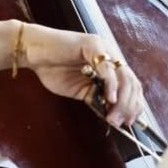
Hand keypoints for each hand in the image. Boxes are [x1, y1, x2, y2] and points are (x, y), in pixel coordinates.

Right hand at [21, 24, 143, 126]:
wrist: (33, 52)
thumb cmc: (53, 68)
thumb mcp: (80, 90)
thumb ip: (96, 98)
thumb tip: (112, 116)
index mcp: (109, 65)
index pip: (132, 85)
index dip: (134, 105)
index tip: (130, 122)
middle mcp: (110, 55)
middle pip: (132, 82)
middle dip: (130, 105)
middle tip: (122, 122)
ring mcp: (102, 48)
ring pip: (124, 75)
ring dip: (122, 100)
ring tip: (114, 115)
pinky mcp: (92, 44)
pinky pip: (106, 67)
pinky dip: (110, 85)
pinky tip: (109, 99)